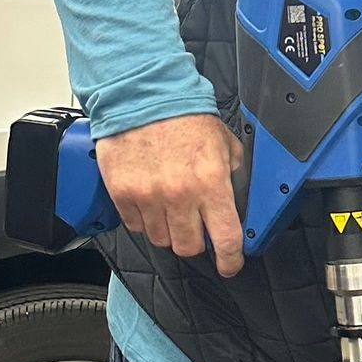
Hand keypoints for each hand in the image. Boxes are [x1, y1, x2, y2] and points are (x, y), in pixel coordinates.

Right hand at [94, 114, 245, 274]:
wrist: (142, 96)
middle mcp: (179, 195)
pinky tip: (150, 198)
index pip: (226, 239)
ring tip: (170, 204)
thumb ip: (234, 177)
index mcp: (210, 183)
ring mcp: (148, 197)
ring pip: (162, 240)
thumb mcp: (225, 144)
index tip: (230, 265)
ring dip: (169, 229)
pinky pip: (136, 226)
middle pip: (190, 247)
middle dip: (197, 240)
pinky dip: (144, 219)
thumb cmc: (184, 117)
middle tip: (195, 224)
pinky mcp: (123, 195)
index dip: (231, 261)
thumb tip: (238, 205)